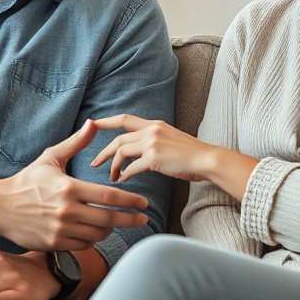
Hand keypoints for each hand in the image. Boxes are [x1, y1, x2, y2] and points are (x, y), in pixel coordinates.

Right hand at [0, 120, 150, 251]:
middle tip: (143, 218)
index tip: (144, 202)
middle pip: (108, 219)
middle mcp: (66, 211)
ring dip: (111, 229)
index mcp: (69, 188)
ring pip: (97, 235)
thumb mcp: (50, 158)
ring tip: (117, 223)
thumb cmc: (27, 181)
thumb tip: (92, 123)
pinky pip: (83, 245)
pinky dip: (93, 239)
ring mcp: (60, 230)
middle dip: (130, 219)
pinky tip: (96, 231)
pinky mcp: (54, 244)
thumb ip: (75, 143)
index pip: (108, 196)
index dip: (130, 200)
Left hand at [91, 115, 211, 182]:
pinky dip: (124, 175)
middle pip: (118, 139)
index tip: (91, 124)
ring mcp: (152, 143)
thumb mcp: (170, 140)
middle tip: (94, 163)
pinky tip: (123, 180)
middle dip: (103, 152)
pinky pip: (131, 167)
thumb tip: (137, 157)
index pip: (124, 119)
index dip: (105, 122)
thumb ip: (153, 143)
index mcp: (154, 124)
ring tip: (111, 176)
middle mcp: (151, 130)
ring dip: (113, 165)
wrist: (208, 159)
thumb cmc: (192, 155)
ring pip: (121, 152)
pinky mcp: (154, 158)